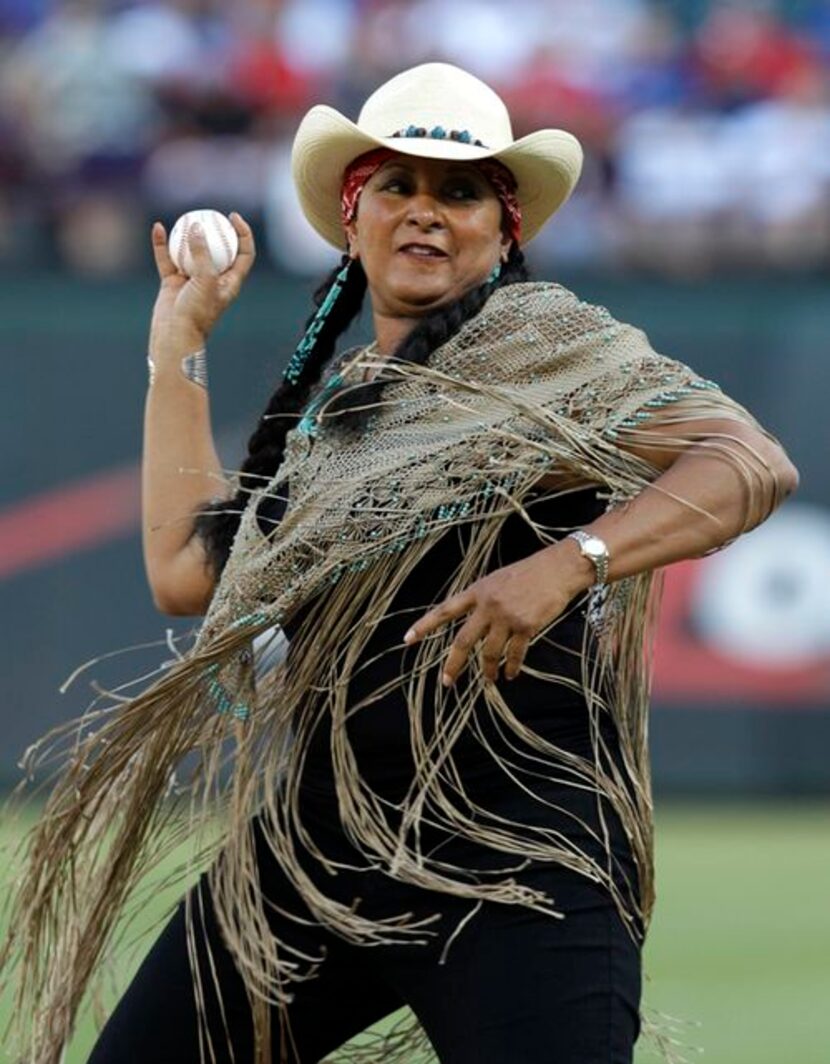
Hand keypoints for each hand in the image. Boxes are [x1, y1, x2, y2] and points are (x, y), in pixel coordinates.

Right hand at [148, 212, 255, 361]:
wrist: (174, 336)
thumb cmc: (196, 313)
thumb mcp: (205, 281)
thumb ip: (202, 254)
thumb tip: (195, 227)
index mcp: (230, 281)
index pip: (243, 253)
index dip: (243, 233)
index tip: (233, 217)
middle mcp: (213, 279)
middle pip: (219, 248)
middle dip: (216, 229)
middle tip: (209, 212)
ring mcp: (192, 280)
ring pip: (190, 251)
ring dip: (187, 234)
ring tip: (183, 217)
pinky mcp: (172, 282)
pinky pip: (167, 258)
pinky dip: (162, 244)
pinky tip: (157, 228)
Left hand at [403, 543, 589, 686]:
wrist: (558, 569)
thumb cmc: (529, 572)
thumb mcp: (497, 579)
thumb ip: (483, 599)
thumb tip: (473, 620)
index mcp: (477, 591)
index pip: (444, 610)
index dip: (425, 625)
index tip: (407, 639)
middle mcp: (487, 605)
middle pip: (463, 640)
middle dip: (454, 664)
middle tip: (446, 681)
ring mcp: (506, 617)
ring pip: (489, 652)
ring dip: (488, 670)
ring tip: (489, 680)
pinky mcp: (526, 626)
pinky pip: (514, 654)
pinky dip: (512, 667)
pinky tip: (510, 675)